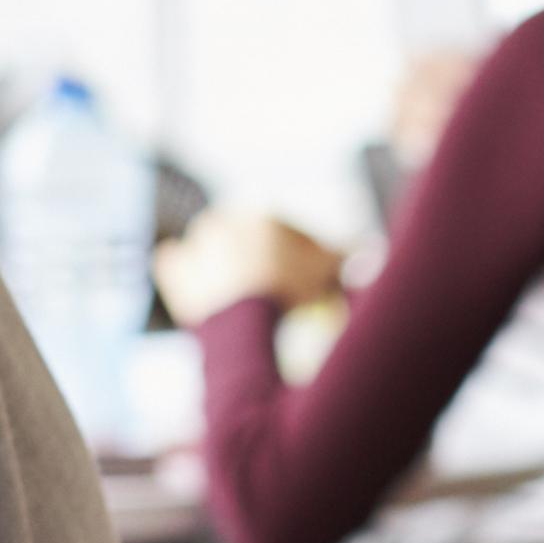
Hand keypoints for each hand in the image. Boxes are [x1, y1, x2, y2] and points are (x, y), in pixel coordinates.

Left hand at [154, 208, 344, 321]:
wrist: (245, 325)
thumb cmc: (290, 295)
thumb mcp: (325, 274)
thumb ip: (344, 259)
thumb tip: (371, 250)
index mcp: (262, 217)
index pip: (287, 232)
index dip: (300, 253)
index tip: (306, 274)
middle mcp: (226, 222)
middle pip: (246, 236)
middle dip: (258, 252)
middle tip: (270, 280)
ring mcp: (197, 246)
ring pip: (208, 243)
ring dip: (219, 255)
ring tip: (233, 280)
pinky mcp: (175, 271)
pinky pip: (172, 260)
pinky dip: (180, 267)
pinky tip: (191, 276)